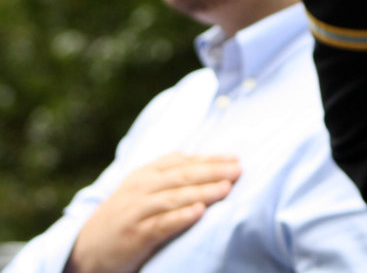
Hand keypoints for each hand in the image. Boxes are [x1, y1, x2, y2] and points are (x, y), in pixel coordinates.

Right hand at [66, 153, 240, 272]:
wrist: (87, 248)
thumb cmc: (125, 215)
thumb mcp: (142, 188)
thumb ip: (168, 172)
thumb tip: (203, 158)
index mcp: (145, 173)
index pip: (182, 162)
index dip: (210, 159)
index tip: (235, 159)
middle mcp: (141, 188)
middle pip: (182, 176)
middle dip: (212, 171)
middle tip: (238, 170)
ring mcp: (137, 211)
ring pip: (174, 197)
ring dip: (202, 192)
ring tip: (226, 188)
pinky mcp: (135, 235)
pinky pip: (161, 224)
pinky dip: (180, 217)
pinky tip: (199, 212)